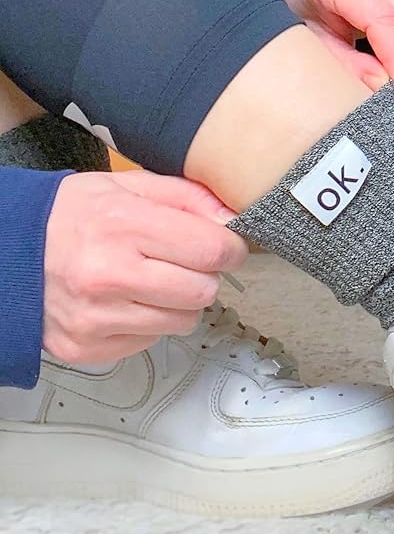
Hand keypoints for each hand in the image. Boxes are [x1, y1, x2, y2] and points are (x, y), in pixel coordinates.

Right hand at [43, 170, 247, 364]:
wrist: (7, 250)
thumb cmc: (72, 215)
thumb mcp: (129, 185)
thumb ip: (187, 197)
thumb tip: (231, 219)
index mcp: (124, 226)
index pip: (211, 250)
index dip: (230, 249)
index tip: (226, 246)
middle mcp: (109, 275)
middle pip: (204, 291)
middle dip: (205, 275)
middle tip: (184, 263)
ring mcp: (96, 317)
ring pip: (183, 321)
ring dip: (180, 302)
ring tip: (151, 280)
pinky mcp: (88, 347)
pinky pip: (152, 340)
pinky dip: (150, 321)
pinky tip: (126, 300)